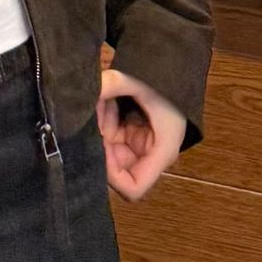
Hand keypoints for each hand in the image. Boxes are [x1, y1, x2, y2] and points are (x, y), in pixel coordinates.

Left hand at [96, 67, 185, 201]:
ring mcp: (137, 148)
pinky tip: (102, 103)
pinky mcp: (129, 138)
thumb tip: (88, 86)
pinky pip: (107, 138)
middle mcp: (148, 157)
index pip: (133, 188)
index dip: (111, 174)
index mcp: (161, 154)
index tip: (98, 147)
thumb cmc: (165, 86)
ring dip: (98, 129)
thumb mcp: (140, 82)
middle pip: (114, 169)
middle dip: (99, 144)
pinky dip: (101, 121)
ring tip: (99, 103)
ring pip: (106, 151)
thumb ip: (114, 82)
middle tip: (91, 117)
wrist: (173, 74)